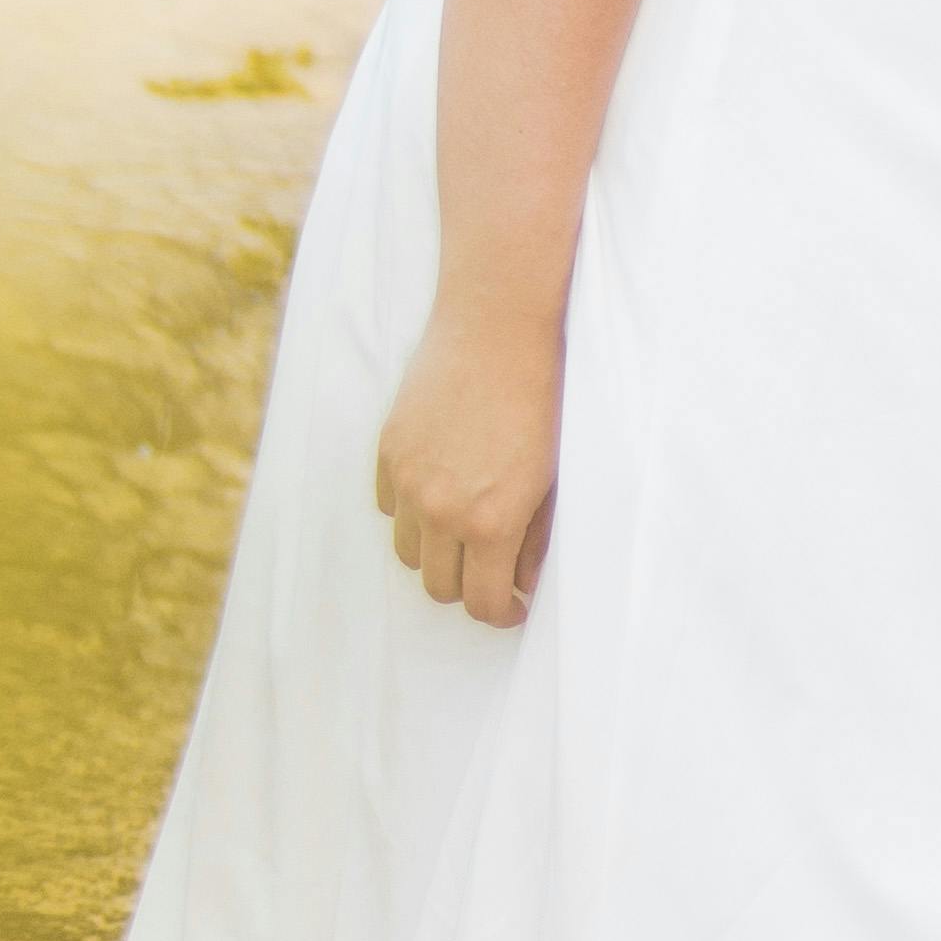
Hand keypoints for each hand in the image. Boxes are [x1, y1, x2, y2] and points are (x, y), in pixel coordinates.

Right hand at [374, 314, 561, 627]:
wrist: (497, 327)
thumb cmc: (539, 398)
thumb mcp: (552, 478)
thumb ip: (536, 539)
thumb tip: (523, 581)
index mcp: (490, 522)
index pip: (481, 603)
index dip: (499, 613)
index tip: (512, 604)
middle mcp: (441, 510)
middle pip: (439, 588)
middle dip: (468, 587)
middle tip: (492, 571)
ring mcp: (408, 481)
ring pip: (408, 553)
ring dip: (436, 553)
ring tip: (463, 532)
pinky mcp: (388, 452)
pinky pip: (388, 507)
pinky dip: (410, 513)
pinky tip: (440, 491)